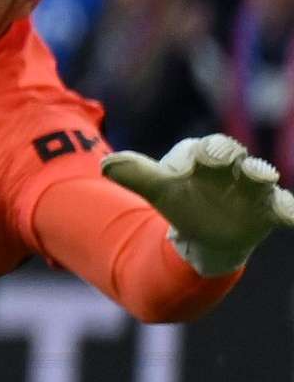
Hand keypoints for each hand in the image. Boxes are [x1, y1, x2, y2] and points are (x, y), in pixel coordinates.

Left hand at [102, 134, 293, 278]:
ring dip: (260, 174)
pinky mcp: (269, 209)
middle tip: (222, 157)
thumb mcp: (159, 190)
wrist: (206, 234)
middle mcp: (232, 167)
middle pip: (232, 153)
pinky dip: (289, 209)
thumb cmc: (183, 203)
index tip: (197, 159)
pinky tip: (291, 215)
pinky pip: (284, 207)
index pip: (203, 147)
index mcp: (204, 157)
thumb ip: (137, 176)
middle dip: (228, 154)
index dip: (200, 152)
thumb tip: (106, 165)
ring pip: (259, 176)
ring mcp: (253, 187)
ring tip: (261, 176)